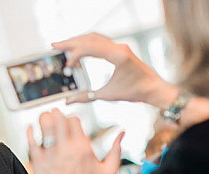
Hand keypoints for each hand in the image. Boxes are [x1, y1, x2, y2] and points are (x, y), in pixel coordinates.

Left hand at [27, 109, 122, 173]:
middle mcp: (66, 148)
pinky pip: (31, 142)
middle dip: (56, 114)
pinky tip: (30, 128)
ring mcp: (50, 155)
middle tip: (54, 113)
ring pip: (44, 126)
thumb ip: (116, 149)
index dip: (71, 119)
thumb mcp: (110, 171)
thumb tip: (122, 133)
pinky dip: (30, 132)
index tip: (70, 122)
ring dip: (43, 118)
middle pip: (58, 119)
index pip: (73, 120)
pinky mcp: (38, 164)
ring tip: (44, 117)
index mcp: (83, 147)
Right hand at [53, 32, 177, 106]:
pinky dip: (86, 44)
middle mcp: (118, 47)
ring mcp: (119, 47)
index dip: (75, 54)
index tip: (67, 66)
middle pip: (90, 39)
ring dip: (78, 41)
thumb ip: (86, 97)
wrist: (154, 88)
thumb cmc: (135, 91)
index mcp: (118, 56)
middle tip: (54, 45)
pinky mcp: (119, 50)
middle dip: (71, 42)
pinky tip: (77, 49)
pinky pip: (99, 42)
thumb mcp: (108, 95)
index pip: (91, 48)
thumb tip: (68, 101)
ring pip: (94, 38)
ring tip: (62, 46)